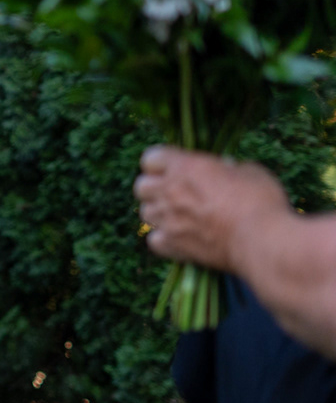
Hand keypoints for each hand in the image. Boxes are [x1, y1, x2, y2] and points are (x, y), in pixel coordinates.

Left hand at [134, 145, 291, 272]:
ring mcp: (168, 220)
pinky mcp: (172, 245)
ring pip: (145, 213)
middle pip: (141, 186)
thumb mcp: (249, 171)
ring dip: (158, 213)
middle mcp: (169, 191)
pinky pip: (154, 240)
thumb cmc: (261, 201)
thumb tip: (223, 169)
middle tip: (174, 193)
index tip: (175, 168)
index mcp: (185, 166)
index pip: (151, 157)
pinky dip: (164, 240)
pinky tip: (180, 238)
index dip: (161, 163)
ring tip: (178, 216)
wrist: (262, 241)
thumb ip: (227, 168)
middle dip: (154, 188)